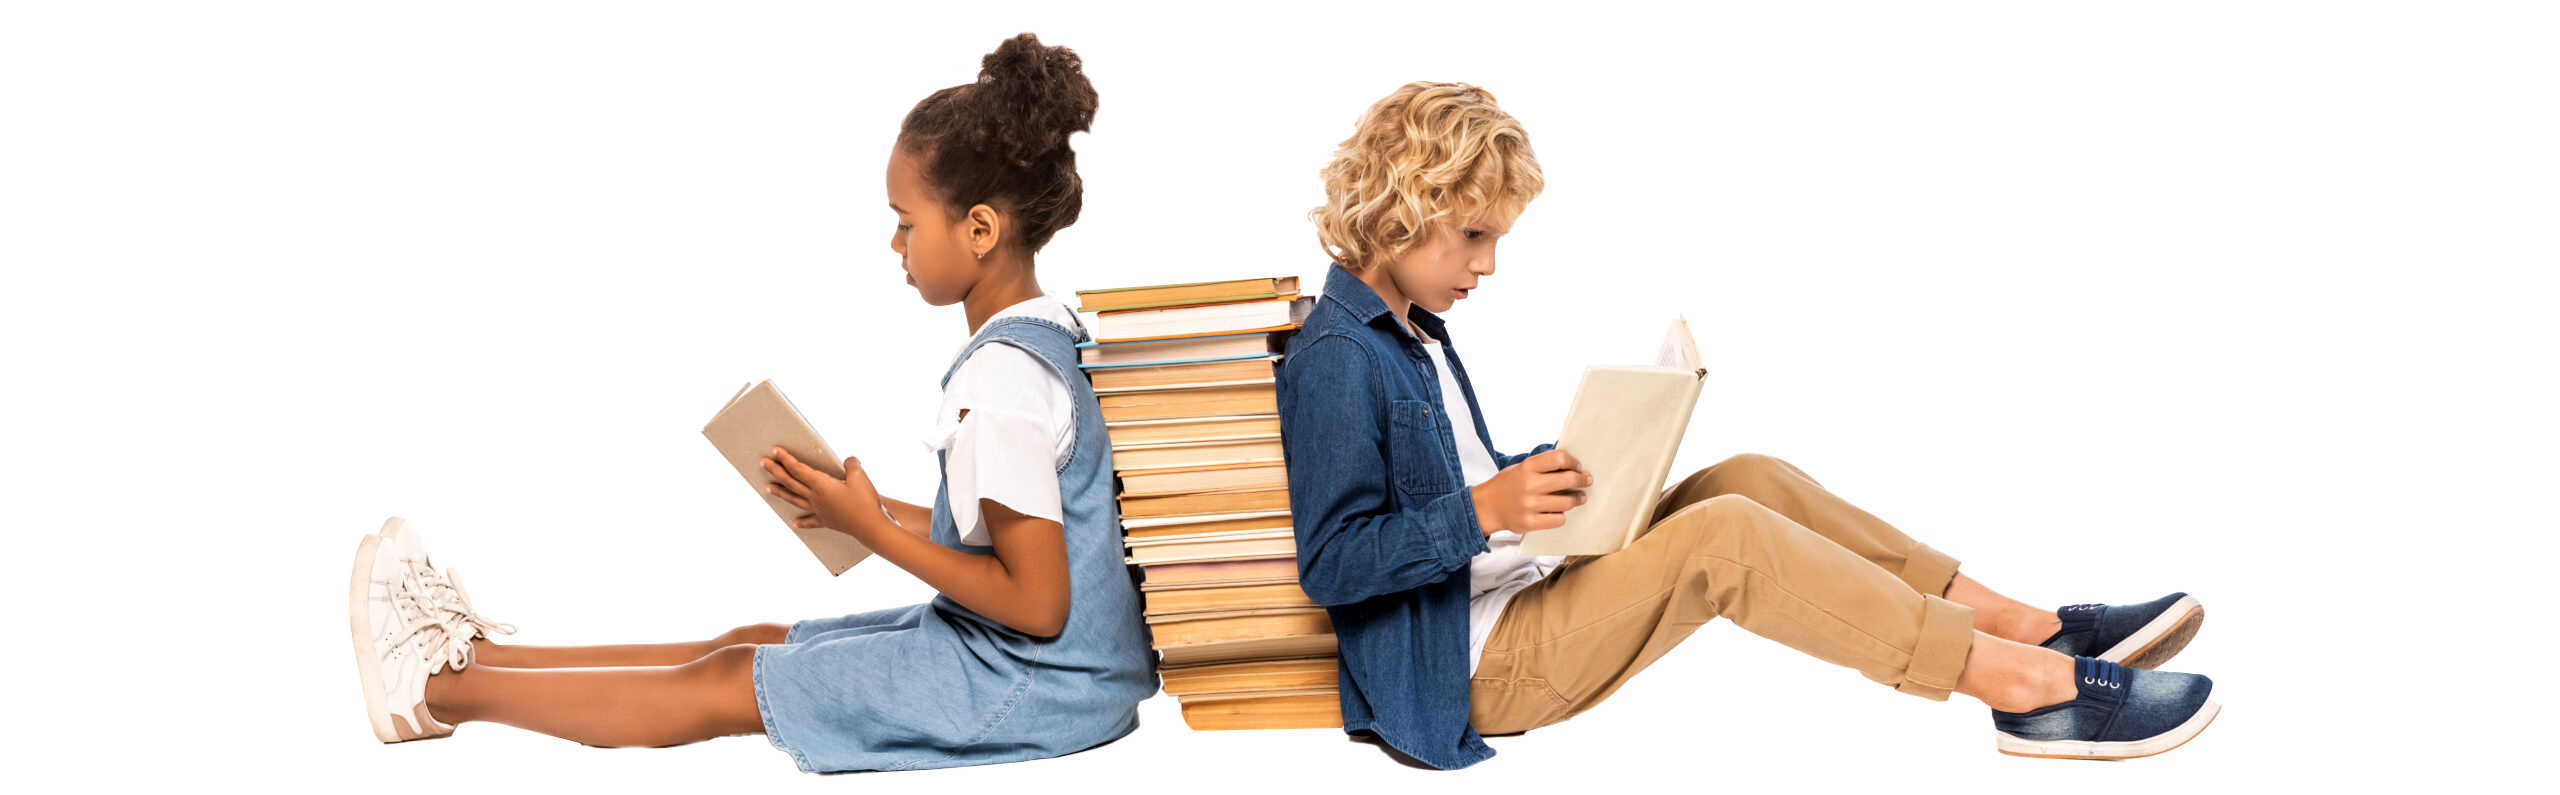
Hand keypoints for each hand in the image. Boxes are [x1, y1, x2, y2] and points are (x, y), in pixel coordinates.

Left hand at [760, 446, 885, 536]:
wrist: (870, 527)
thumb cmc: (865, 502)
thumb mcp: (860, 476)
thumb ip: (851, 465)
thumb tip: (849, 460)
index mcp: (821, 485)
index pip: (798, 469)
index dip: (786, 459)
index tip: (775, 451)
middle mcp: (815, 498)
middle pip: (791, 483)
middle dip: (776, 471)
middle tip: (762, 463)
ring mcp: (820, 511)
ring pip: (795, 500)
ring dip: (781, 493)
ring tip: (768, 488)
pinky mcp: (827, 521)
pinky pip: (811, 521)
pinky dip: (802, 521)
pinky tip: (794, 522)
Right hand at [1468, 449, 1588, 536]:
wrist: (1487, 506)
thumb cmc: (1508, 485)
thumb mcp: (1521, 468)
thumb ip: (1543, 466)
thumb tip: (1573, 467)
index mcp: (1527, 467)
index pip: (1559, 458)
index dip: (1573, 462)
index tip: (1577, 466)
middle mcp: (1529, 485)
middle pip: (1568, 479)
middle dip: (1582, 479)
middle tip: (1586, 480)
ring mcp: (1529, 505)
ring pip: (1567, 502)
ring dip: (1577, 499)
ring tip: (1579, 498)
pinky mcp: (1530, 523)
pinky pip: (1558, 519)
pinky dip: (1562, 515)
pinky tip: (1559, 512)